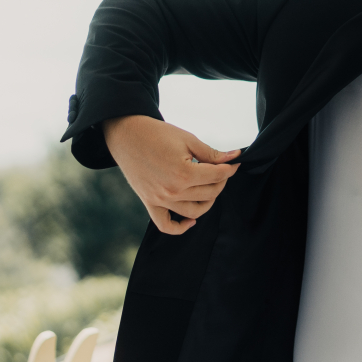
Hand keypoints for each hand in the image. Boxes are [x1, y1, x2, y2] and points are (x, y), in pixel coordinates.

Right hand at [103, 115, 239, 234]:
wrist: (127, 135)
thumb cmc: (156, 134)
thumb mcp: (188, 139)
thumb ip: (212, 153)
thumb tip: (234, 157)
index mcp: (184, 173)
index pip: (217, 176)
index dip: (230, 168)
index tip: (234, 163)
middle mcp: (173, 191)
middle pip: (209, 194)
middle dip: (221, 181)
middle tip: (221, 170)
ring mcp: (160, 200)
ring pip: (194, 211)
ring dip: (208, 202)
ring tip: (210, 188)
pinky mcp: (150, 203)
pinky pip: (166, 225)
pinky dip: (180, 227)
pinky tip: (191, 220)